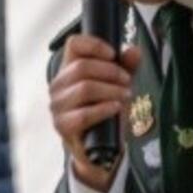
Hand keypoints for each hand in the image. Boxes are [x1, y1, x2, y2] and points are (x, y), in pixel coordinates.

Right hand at [49, 35, 141, 191]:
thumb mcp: (118, 86)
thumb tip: (134, 51)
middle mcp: (58, 85)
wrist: (98, 148)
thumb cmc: (105, 112)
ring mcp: (58, 107)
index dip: (94, 44)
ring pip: (84, 88)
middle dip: (110, 72)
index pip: (73, 44)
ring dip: (110, 90)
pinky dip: (104, 109)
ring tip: (125, 96)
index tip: (113, 54)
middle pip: (82, 67)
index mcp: (68, 69)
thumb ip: (126, 68)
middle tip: (127, 82)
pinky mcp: (63, 126)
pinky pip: (84, 114)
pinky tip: (116, 108)